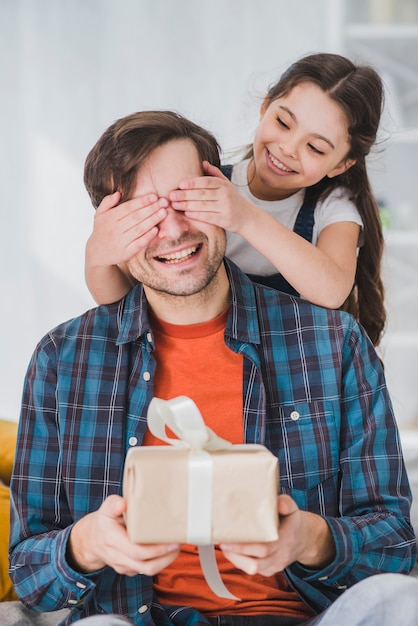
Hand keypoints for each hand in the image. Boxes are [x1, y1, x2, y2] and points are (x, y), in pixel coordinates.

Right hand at [67, 495, 179, 576]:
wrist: (91, 541)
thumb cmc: (104, 521)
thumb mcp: (105, 508)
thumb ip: (114, 504)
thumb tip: (123, 503)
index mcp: (112, 539)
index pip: (136, 551)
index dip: (156, 549)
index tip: (171, 541)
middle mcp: (117, 556)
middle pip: (145, 565)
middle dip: (165, 557)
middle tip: (179, 544)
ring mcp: (122, 566)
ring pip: (147, 571)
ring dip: (165, 562)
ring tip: (177, 548)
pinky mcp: (128, 569)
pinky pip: (145, 570)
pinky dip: (159, 563)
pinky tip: (167, 551)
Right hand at [86, 191, 167, 267]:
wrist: (97, 253)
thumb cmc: (102, 230)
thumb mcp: (99, 214)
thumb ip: (107, 202)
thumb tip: (118, 193)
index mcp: (109, 218)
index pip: (128, 207)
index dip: (142, 201)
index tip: (154, 196)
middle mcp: (114, 229)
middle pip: (136, 217)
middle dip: (151, 209)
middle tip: (164, 202)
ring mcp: (120, 242)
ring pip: (139, 229)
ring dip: (152, 220)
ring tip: (164, 212)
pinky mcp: (126, 253)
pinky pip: (138, 244)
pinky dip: (147, 237)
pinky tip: (157, 230)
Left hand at [168, 161, 253, 233]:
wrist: (248, 218)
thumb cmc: (233, 200)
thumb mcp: (227, 185)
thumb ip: (214, 174)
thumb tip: (202, 162)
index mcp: (224, 185)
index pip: (207, 182)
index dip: (193, 182)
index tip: (180, 184)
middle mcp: (225, 195)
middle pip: (202, 193)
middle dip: (185, 194)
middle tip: (171, 195)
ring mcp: (225, 208)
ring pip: (203, 205)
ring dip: (187, 205)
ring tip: (174, 204)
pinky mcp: (225, 220)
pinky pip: (208, 217)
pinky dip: (197, 215)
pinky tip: (187, 213)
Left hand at [219, 495, 334, 576]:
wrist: (304, 540)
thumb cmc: (292, 522)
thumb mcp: (293, 508)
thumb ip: (286, 503)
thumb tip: (278, 503)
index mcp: (286, 540)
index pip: (265, 549)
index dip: (245, 547)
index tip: (229, 539)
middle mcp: (280, 557)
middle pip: (255, 563)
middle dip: (235, 553)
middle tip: (221, 541)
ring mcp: (274, 566)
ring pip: (251, 569)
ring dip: (235, 559)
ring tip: (224, 545)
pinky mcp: (268, 570)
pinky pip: (251, 570)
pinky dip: (239, 561)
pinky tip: (231, 550)